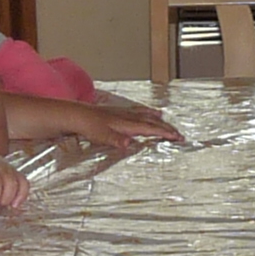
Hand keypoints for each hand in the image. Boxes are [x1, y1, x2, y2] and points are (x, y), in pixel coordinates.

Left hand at [66, 101, 181, 148]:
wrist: (75, 115)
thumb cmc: (87, 125)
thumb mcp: (101, 135)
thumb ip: (116, 139)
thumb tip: (129, 144)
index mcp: (126, 124)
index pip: (149, 128)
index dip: (164, 133)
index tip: (177, 137)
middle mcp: (127, 117)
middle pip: (151, 121)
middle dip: (166, 128)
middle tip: (179, 135)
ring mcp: (122, 113)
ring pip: (145, 115)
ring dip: (158, 120)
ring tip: (167, 122)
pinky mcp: (116, 113)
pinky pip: (137, 112)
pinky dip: (146, 112)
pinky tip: (147, 113)